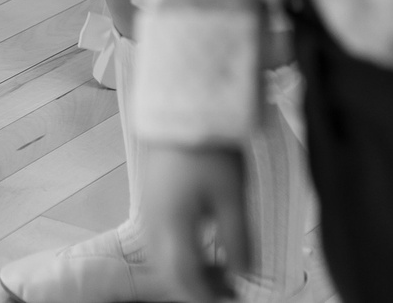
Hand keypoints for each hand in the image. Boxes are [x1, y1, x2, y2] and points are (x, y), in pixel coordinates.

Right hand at [137, 142, 251, 302]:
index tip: (232, 297)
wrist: (182, 108)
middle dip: (198, 285)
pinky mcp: (151, 197)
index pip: (185, 276)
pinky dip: (179, 251)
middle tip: (229, 288)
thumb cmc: (209, 150)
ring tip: (219, 268)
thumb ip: (238, 239)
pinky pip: (159, 239)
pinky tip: (202, 242)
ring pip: (162, 257)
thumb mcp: (232, 197)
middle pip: (169, 271)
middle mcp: (154, 221)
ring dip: (188, 269)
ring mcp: (149, 208)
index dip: (207, 294)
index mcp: (172, 224)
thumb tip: (244, 272)